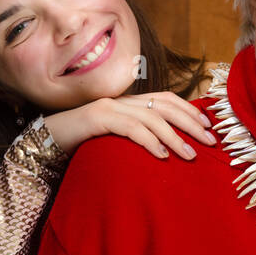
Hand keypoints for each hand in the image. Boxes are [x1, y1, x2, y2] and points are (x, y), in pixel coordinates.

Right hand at [43, 92, 216, 159]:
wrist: (46, 141)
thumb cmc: (85, 144)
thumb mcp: (118, 139)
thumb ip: (139, 136)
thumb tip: (169, 148)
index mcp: (130, 102)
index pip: (167, 99)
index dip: (190, 110)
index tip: (209, 127)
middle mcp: (123, 100)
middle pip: (166, 105)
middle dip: (191, 123)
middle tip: (210, 141)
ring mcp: (110, 106)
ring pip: (152, 117)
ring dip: (174, 137)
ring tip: (190, 155)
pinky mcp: (97, 117)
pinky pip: (131, 128)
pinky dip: (149, 141)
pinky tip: (162, 156)